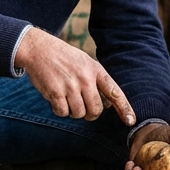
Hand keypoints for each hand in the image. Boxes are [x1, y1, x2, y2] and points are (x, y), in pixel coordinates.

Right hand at [15, 27, 135, 124]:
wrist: (39, 48)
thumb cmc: (64, 58)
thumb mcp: (85, 62)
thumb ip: (97, 81)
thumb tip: (108, 104)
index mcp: (95, 70)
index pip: (114, 92)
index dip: (124, 108)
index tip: (131, 121)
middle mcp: (85, 78)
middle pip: (96, 110)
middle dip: (90, 114)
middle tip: (83, 108)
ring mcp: (70, 86)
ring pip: (79, 114)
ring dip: (72, 111)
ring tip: (66, 97)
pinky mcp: (55, 92)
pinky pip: (62, 113)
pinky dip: (59, 110)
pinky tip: (56, 98)